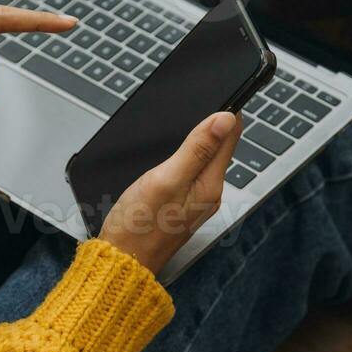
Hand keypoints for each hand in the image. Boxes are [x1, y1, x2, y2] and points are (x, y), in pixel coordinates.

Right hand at [99, 111, 241, 274]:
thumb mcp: (166, 179)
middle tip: (210, 95)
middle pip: (220, 147)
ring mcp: (194, 199)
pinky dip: (189, 153)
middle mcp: (208, 192)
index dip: (228, 111)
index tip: (224, 89)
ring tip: (197, 113)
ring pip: (206, 157)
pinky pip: (192, 170)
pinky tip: (178, 146)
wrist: (120, 262)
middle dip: (217, 122)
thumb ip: (196, 149)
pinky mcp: (179, 204)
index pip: (230, 137)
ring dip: (203, 136)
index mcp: (210, 184)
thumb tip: (226, 119)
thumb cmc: (137, 226)